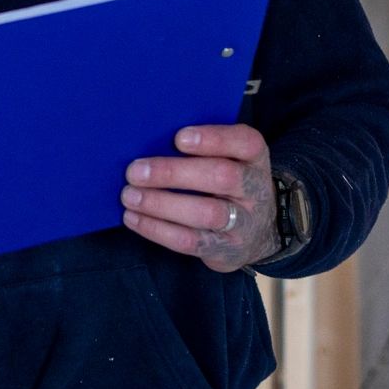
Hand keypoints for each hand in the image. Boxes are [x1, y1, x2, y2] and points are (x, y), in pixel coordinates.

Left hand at [119, 124, 280, 273]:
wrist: (258, 233)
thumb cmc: (228, 184)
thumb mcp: (228, 159)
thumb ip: (202, 148)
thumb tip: (150, 140)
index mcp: (255, 158)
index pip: (246, 143)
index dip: (214, 139)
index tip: (179, 138)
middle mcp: (255, 189)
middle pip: (222, 177)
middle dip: (174, 173)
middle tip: (135, 172)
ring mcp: (244, 223)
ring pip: (206, 212)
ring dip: (161, 204)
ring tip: (130, 196)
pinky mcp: (226, 250)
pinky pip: (190, 241)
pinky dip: (157, 229)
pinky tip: (133, 218)